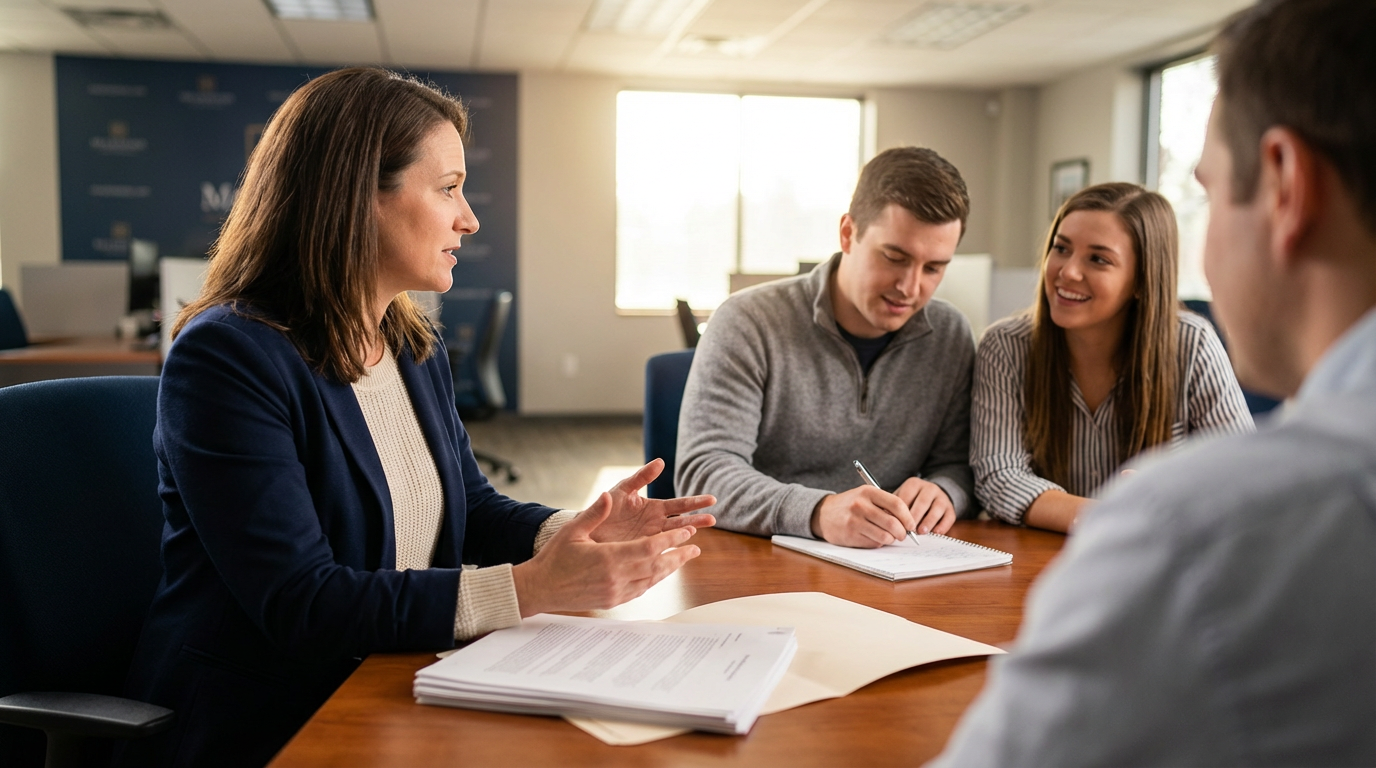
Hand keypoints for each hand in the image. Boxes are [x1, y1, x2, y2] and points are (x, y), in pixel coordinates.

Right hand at [512, 493, 701, 615]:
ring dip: (669, 570)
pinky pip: (640, 591)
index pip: (650, 548)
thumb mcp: (573, 530)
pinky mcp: (612, 602)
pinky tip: (660, 574)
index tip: (687, 534)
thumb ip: (595, 513)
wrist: (540, 588)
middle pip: (657, 566)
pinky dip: (654, 581)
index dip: (671, 541)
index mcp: (609, 557)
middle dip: (678, 556)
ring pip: (652, 581)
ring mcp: (615, 592)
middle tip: (695, 548)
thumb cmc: (555, 557)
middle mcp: (616, 577)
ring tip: (683, 560)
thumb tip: (609, 494)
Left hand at [585, 459, 715, 542]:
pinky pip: (660, 550)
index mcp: (652, 507)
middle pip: (681, 521)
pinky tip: (683, 551)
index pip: (679, 505)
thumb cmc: (604, 507)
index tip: (711, 500)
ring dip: (688, 533)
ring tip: (701, 533)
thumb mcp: (623, 489)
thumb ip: (641, 477)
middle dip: (697, 519)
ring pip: (673, 535)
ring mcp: (649, 538)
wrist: (586, 529)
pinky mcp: (640, 550)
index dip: (695, 502)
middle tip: (712, 519)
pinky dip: (671, 549)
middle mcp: (654, 523)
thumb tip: (661, 461)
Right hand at [811, 485, 914, 547]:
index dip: (908, 517)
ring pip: (884, 536)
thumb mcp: (865, 496)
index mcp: (868, 492)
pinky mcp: (850, 535)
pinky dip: (878, 543)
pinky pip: (873, 543)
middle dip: (902, 533)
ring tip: (889, 537)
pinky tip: (873, 538)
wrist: (823, 513)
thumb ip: (884, 505)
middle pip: (892, 523)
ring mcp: (854, 521)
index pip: (897, 504)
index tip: (911, 525)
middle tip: (902, 535)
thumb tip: (906, 521)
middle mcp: (861, 505)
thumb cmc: (850, 505)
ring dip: (890, 540)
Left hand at [894, 478, 955, 534]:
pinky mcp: (951, 508)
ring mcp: (942, 497)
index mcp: (914, 484)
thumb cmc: (911, 501)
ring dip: (929, 521)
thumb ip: (894, 507)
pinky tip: (936, 532)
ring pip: (937, 508)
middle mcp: (929, 488)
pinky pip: (949, 516)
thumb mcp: (901, 498)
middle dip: (915, 516)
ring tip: (921, 532)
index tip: (896, 523)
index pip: (907, 495)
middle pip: (922, 502)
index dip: (901, 510)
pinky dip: (943, 525)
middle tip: (909, 529)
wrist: (932, 497)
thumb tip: (886, 519)